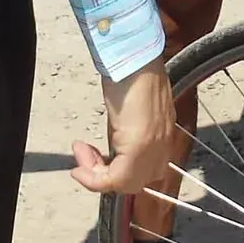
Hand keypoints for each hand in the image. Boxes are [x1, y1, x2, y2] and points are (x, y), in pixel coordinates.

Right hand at [72, 60, 175, 196]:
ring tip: (81, 152)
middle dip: (103, 175)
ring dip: (97, 175)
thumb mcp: (128, 112)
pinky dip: (94, 177)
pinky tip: (80, 155)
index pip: (142, 173)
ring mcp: (154, 149)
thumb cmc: (130, 74)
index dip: (114, 174)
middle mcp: (163, 147)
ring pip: (125, 184)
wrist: (134, 58)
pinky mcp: (140, 147)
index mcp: (163, 138)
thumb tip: (113, 149)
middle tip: (83, 156)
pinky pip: (115, 179)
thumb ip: (127, 135)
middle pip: (133, 183)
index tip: (91, 161)